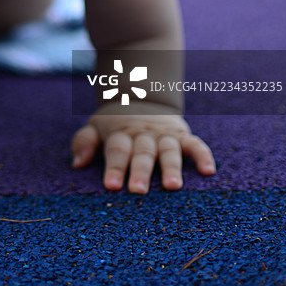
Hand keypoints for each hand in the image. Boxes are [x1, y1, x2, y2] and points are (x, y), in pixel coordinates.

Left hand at [71, 105, 215, 192]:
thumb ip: (84, 141)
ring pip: (168, 150)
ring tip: (172, 186)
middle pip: (142, 152)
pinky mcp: (182, 135)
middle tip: (137, 191)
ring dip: (170, 167)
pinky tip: (208, 171)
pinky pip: (195, 144)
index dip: (114, 167)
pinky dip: (202, 155)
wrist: (140, 95)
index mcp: (121, 134)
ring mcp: (164, 135)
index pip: (117, 150)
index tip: (111, 186)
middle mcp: (143, 134)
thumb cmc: (114, 123)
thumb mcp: (95, 126)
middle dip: (140, 171)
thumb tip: (77, 164)